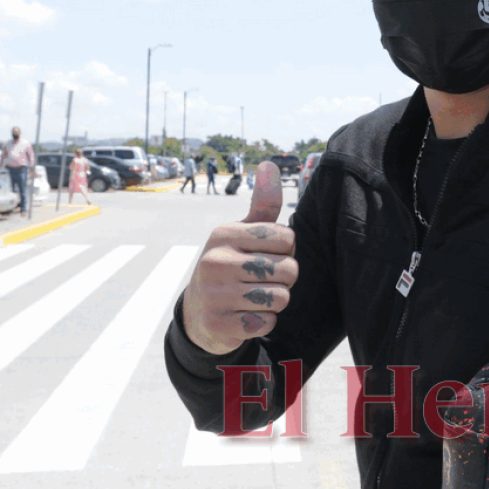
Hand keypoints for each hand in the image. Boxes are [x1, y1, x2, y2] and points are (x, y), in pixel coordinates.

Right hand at [182, 161, 296, 354]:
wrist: (199, 312)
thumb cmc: (231, 264)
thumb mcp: (243, 232)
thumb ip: (263, 204)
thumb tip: (269, 164)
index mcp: (225, 234)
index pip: (288, 239)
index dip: (285, 251)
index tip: (265, 255)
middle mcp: (216, 261)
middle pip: (289, 270)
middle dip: (284, 279)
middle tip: (261, 280)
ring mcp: (216, 294)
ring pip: (282, 298)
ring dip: (275, 301)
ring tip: (254, 296)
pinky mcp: (221, 324)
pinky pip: (269, 322)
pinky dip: (263, 322)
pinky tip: (245, 315)